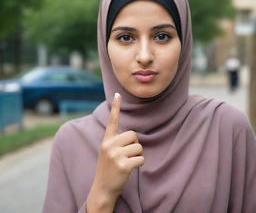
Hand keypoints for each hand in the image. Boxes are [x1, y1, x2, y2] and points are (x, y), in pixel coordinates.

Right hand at [87, 93, 143, 211]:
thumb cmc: (108, 168)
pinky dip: (139, 164)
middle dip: (134, 144)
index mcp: (106, 140)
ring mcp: (115, 155)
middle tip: (126, 155)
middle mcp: (109, 145)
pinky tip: (129, 169)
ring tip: (126, 163)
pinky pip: (141, 159)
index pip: (112, 120)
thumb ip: (116, 141)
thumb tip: (132, 135)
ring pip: (139, 147)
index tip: (118, 94)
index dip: (116, 107)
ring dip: (137, 156)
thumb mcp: (107, 152)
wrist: (102, 189)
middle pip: (133, 135)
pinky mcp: (123, 165)